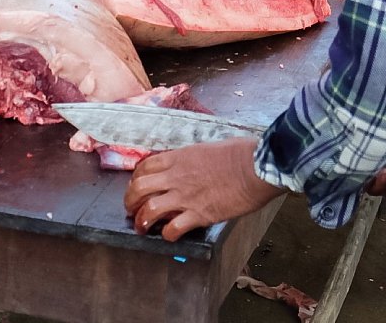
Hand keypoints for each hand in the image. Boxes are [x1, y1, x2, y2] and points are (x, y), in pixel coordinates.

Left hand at [124, 138, 284, 241]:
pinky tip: (169, 235)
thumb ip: (193, 159)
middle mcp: (176, 176)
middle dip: (130, 200)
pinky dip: (167, 234)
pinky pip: (173, 228)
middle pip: (139, 188)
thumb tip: (191, 165)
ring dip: (142, 220)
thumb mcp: (207, 149)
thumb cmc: (239, 154)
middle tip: (132, 209)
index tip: (137, 185)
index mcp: (179, 158)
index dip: (136, 178)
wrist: (255, 168)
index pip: (145, 167)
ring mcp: (185, 196)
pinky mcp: (199, 214)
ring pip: (149, 209)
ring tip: (142, 227)